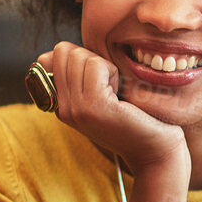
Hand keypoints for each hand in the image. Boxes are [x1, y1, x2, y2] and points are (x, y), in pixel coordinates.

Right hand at [35, 42, 186, 174]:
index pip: (47, 59)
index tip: (99, 80)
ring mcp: (75, 108)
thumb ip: (81, 76)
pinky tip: (120, 94)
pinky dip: (113, 71)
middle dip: (90, 59)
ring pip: (79, 56)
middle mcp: (63, 108)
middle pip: (62, 52)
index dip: (77, 58)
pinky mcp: (93, 106)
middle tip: (109, 85)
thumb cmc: (136, 118)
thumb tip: (61, 50)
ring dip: (104, 66)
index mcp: (60, 105)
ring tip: (115, 91)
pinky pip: (96, 65)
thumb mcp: (101, 96)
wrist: (154, 151)